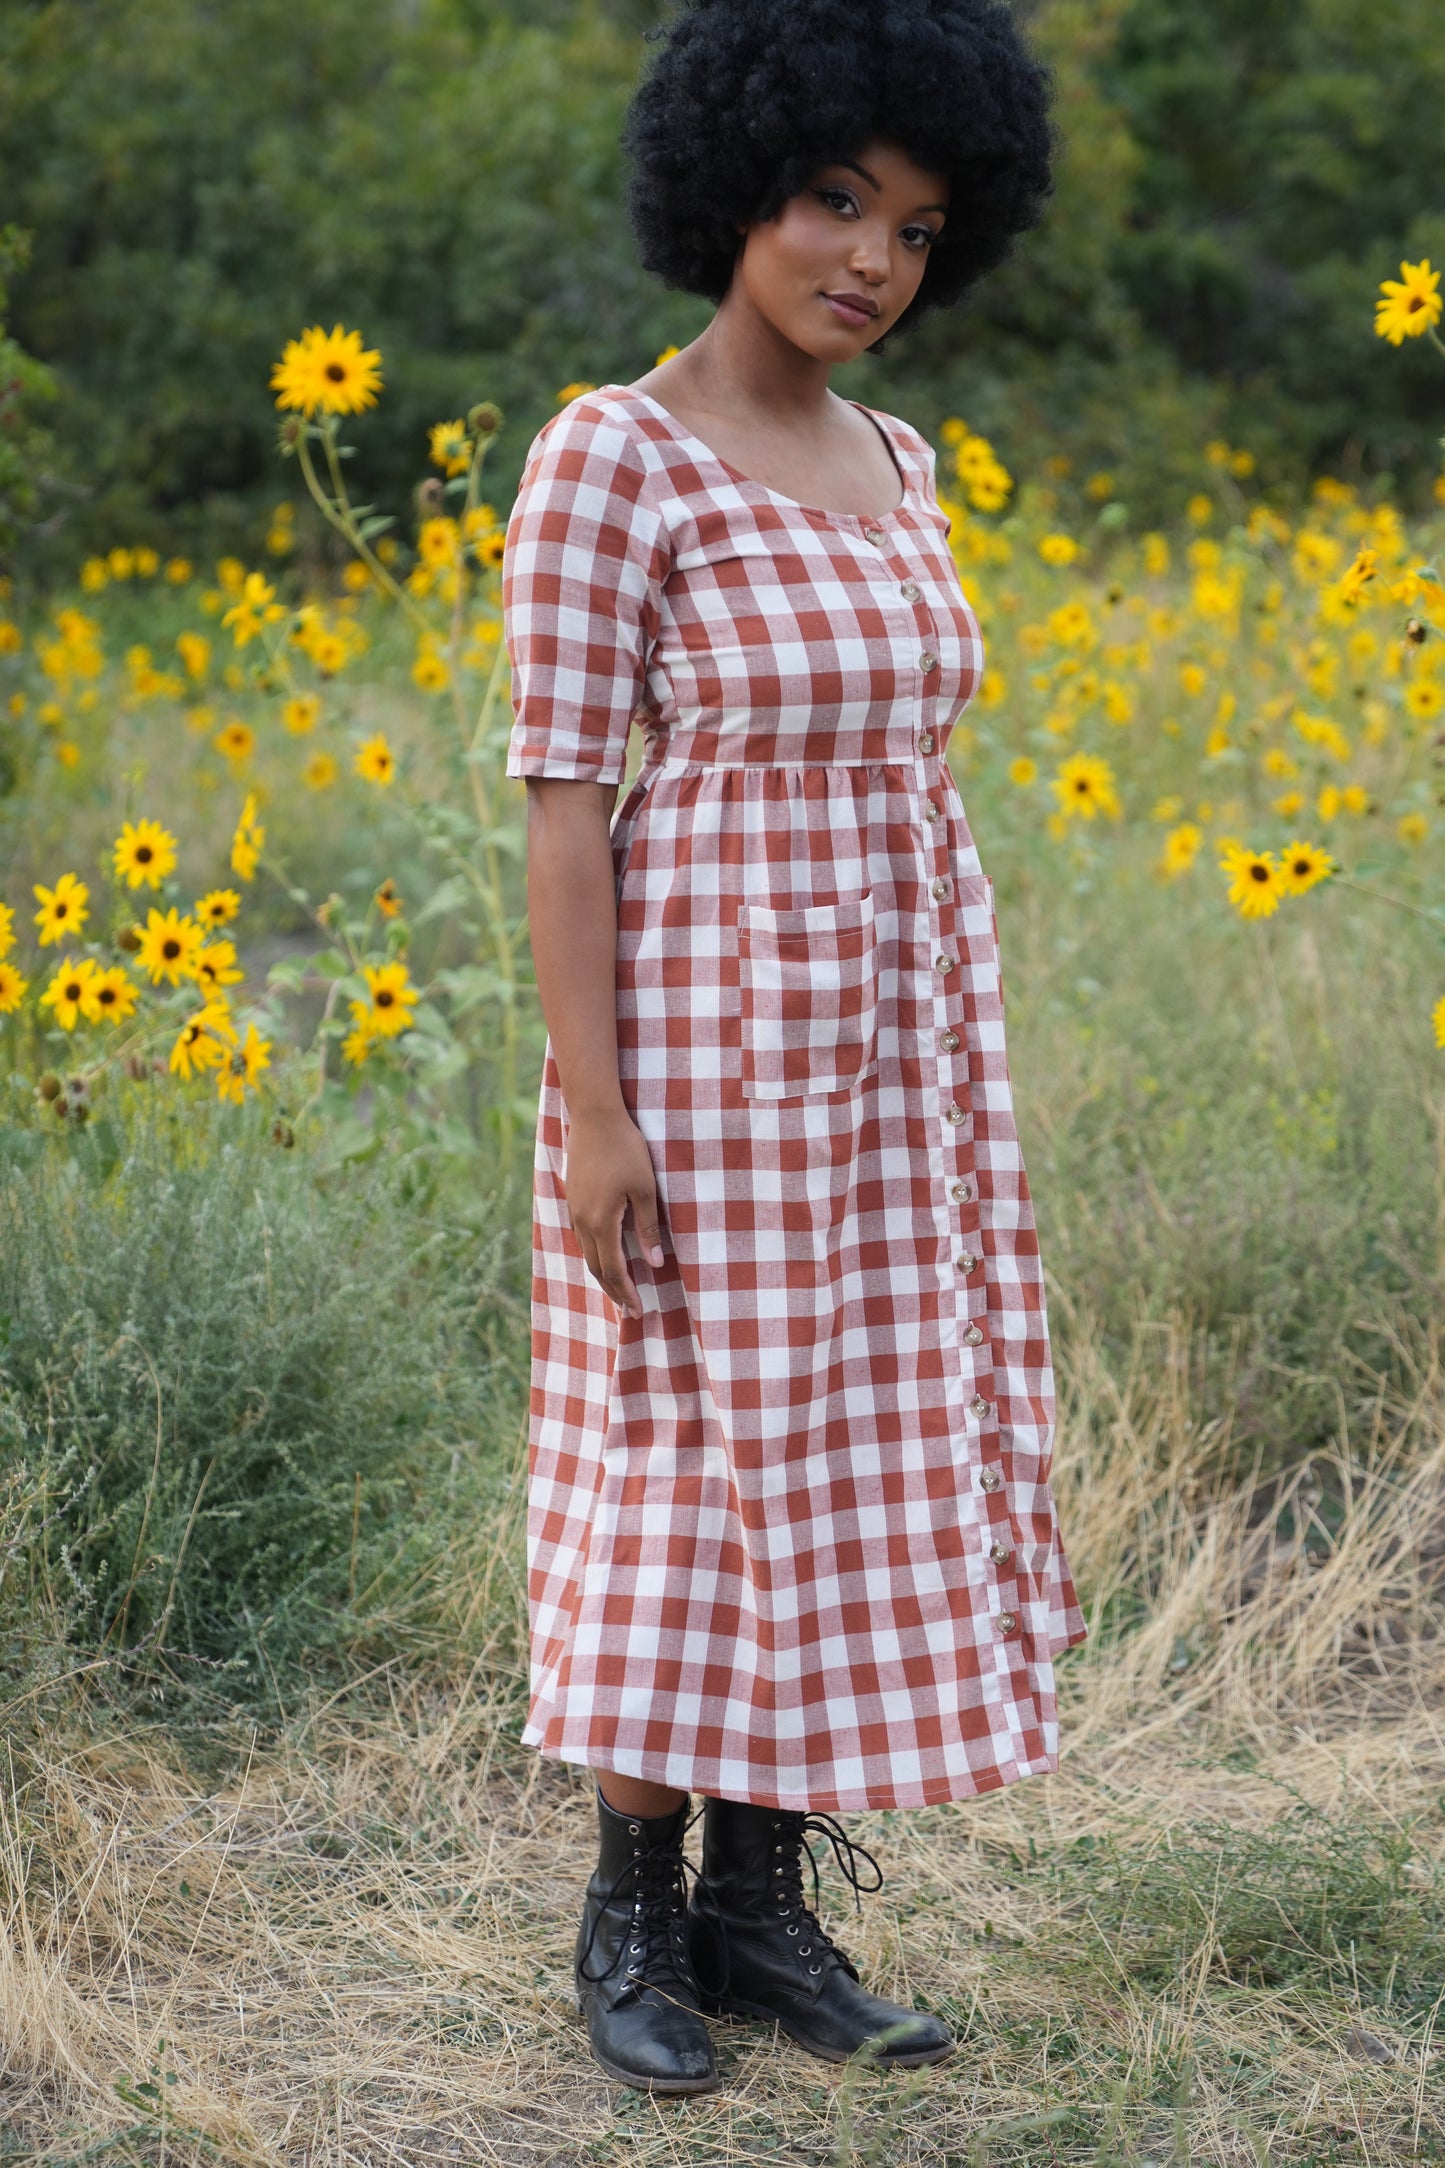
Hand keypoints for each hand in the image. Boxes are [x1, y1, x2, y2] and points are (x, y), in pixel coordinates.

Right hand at [563, 1105, 666, 1321]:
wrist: (595, 1116)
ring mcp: (574, 1209)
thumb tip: (655, 1263)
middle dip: (614, 1291)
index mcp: (601, 1222)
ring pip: (586, 1252)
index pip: (612, 1269)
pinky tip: (604, 1254)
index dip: (626, 1293)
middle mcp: (582, 1221)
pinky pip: (582, 1236)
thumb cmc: (626, 1149)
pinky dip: (594, 1253)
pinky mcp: (573, 1197)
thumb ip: (648, 1228)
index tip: (638, 1311)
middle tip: (630, 1311)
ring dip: (602, 1274)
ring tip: (618, 1289)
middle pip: (596, 1267)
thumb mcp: (645, 1189)